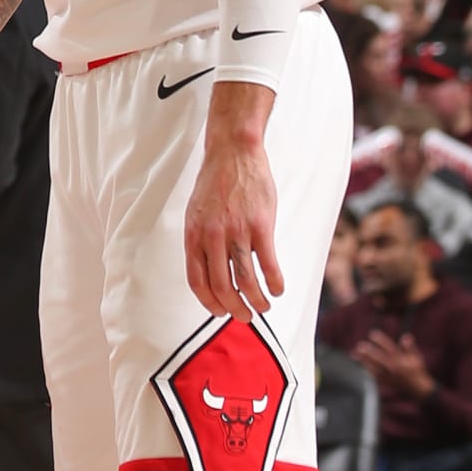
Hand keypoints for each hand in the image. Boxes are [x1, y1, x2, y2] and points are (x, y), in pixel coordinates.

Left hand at [184, 104, 281, 320]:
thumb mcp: (196, 213)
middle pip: (222, 287)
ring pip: (246, 280)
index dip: (208, 302)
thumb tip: (209, 272)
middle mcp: (212, 237)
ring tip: (264, 307)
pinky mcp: (261, 225)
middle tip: (245, 317)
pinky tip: (278, 289)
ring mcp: (236, 232)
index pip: (197, 281)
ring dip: (256, 301)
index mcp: (193, 236)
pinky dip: (274, 282)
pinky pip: (268, 264)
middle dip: (234, 309)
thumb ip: (201, 241)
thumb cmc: (215, 184)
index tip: (219, 312)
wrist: (233, 152)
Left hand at [354, 330, 433, 401]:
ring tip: (354, 354)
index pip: (390, 348)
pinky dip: (366, 372)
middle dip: (369, 352)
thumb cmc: (416, 370)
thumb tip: (406, 336)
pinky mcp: (385, 382)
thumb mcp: (417, 357)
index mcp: (401, 360)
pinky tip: (358, 367)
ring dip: (364, 361)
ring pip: (374, 368)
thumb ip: (410, 347)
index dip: (381, 340)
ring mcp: (389, 376)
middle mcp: (394, 368)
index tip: (372, 334)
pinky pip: (374, 378)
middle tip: (360, 345)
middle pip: (380, 358)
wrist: (417, 387)